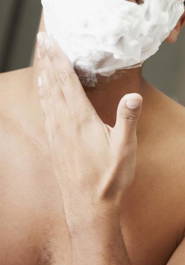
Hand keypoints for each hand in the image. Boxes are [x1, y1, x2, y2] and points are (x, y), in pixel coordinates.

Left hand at [37, 32, 142, 233]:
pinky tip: (43, 93)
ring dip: (43, 75)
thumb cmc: (108, 179)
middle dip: (47, 59)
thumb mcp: (124, 150)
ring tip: (39, 59)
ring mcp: (56, 133)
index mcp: (80, 120)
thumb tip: (133, 97)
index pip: (67, 81)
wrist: (88, 206)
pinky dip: (43, 96)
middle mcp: (63, 123)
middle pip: (53, 84)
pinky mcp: (54, 143)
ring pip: (46, 97)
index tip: (52, 41)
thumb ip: (128, 121)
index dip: (58, 58)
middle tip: (41, 40)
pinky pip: (45, 112)